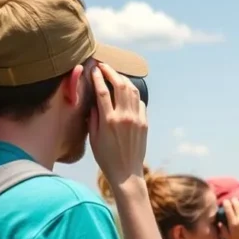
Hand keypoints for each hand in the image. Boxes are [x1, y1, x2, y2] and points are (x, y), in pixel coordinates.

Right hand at [89, 62, 147, 189]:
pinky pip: (140, 103)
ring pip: (133, 91)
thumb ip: (93, 117)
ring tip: (116, 75)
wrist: (126, 172)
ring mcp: (137, 120)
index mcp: (108, 120)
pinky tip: (127, 93)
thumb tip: (93, 100)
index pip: (102, 91)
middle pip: (120, 85)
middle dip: (112, 72)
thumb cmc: (106, 157)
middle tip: (104, 66)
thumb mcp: (93, 137)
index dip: (98, 77)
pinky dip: (133, 95)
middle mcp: (124, 117)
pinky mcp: (145, 124)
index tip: (93, 69)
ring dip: (124, 80)